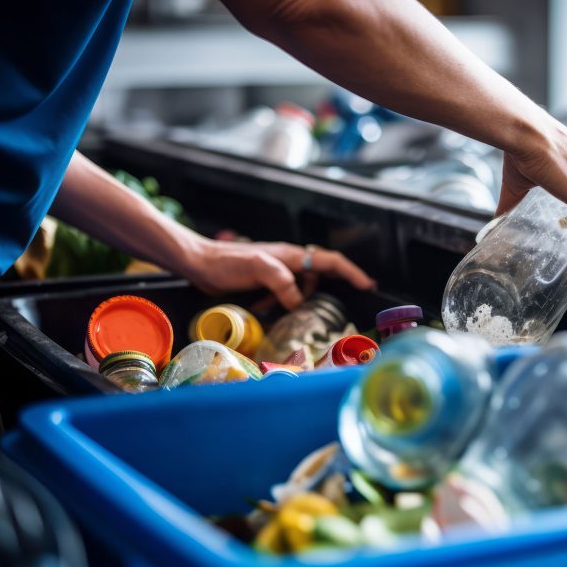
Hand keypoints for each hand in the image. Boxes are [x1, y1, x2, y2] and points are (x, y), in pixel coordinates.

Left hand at [183, 239, 374, 309]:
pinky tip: (264, 311)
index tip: (368, 285)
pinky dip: (279, 304)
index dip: (352, 272)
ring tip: (283, 310)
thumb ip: (282, 282)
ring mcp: (276, 272)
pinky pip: (283, 294)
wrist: (198, 263)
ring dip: (296, 301)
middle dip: (328, 289)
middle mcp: (288, 262)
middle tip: (335, 307)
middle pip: (319, 274)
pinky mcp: (264, 282)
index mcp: (292, 256)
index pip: (330, 261)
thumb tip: (297, 302)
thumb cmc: (226, 263)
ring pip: (300, 287)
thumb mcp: (258, 268)